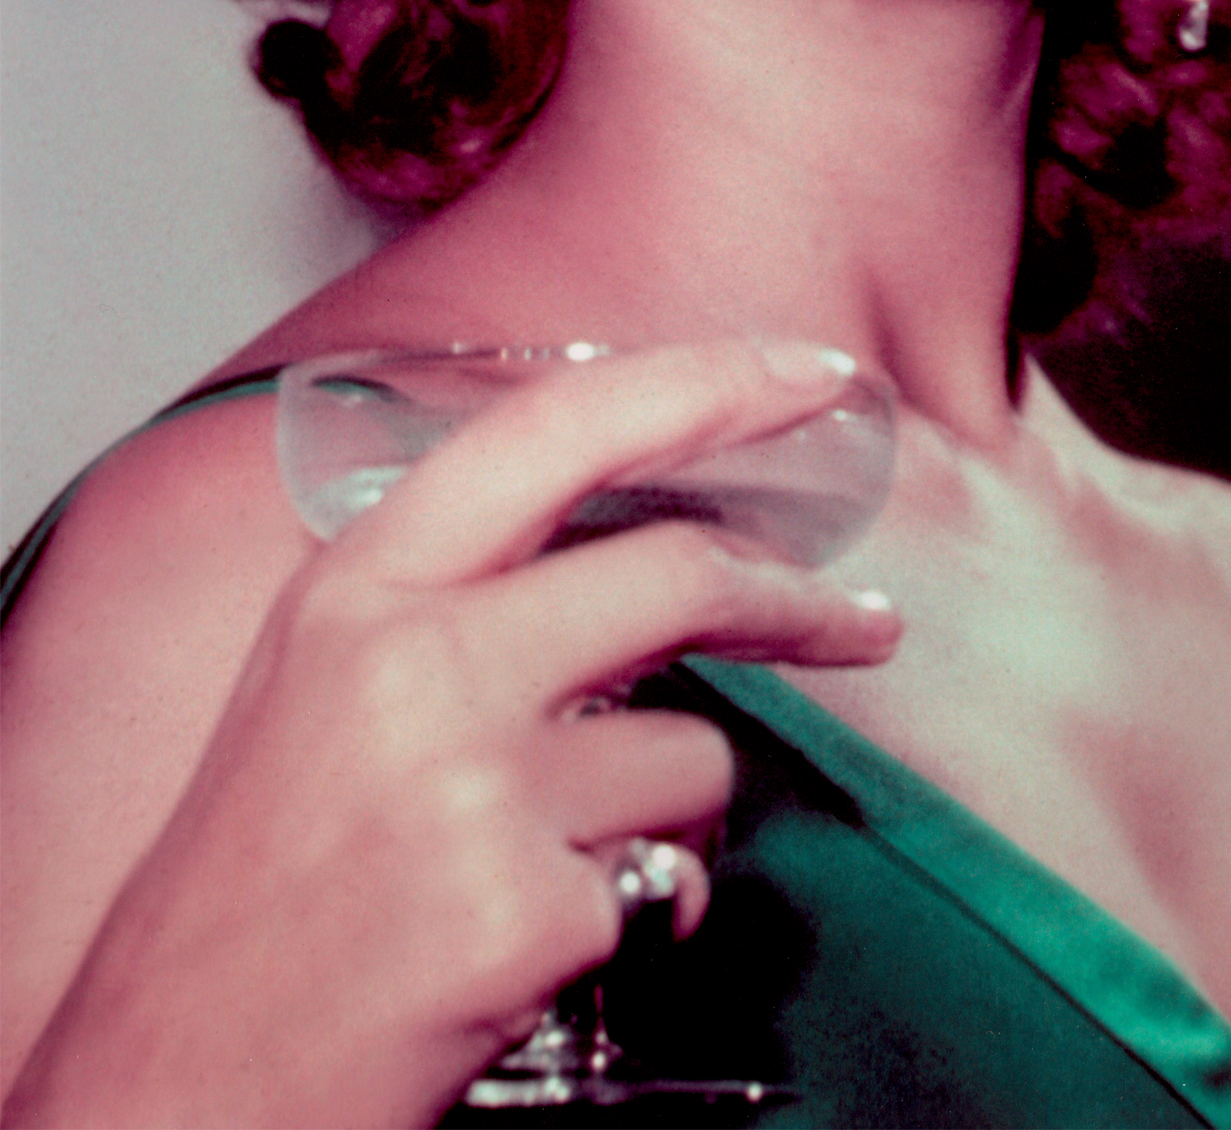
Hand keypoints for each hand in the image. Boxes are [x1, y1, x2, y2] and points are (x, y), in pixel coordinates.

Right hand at [4, 340, 898, 1129]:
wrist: (169, 1085)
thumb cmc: (255, 887)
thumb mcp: (322, 680)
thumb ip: (459, 593)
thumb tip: (643, 542)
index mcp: (358, 584)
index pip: (557, 428)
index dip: (704, 383)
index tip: (808, 372)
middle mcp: (412, 662)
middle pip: (675, 573)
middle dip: (796, 603)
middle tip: (861, 623)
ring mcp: (471, 785)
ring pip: (692, 752)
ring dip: (669, 813)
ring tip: (561, 865)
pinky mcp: (523, 912)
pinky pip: (671, 884)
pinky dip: (642, 916)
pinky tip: (538, 951)